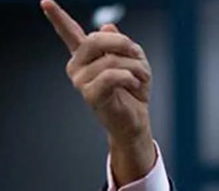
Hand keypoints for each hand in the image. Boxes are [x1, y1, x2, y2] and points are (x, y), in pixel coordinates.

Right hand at [42, 0, 154, 181]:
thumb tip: (106, 27)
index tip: (46, 2)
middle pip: (95, 39)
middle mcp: (78, 66)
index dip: (58, 17)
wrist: (136, 121)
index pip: (70, 33)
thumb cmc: (134, 91)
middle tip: (137, 54)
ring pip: (110, 60)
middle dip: (122, 43)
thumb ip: (121, 44)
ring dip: (134, 67)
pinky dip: (130, 78)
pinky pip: (112, 76)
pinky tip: (135, 86)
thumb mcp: (134, 61)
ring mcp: (80, 80)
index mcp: (86, 55)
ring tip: (142, 77)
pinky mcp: (89, 94)